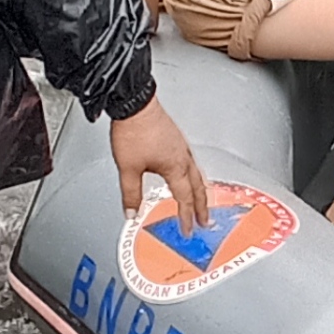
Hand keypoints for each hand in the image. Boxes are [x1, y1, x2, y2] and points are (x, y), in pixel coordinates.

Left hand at [110, 100, 210, 229]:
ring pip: (197, 173)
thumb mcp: (128, 168)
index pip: (184, 198)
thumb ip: (131, 194)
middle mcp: (182, 157)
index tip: (187, 229)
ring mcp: (181, 146)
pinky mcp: (176, 138)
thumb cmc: (134, 131)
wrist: (134, 104)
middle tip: (205, 221)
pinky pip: (191, 161)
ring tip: (202, 200)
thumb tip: (131, 212)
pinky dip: (194, 174)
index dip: (186, 217)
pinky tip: (187, 172)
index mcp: (175, 167)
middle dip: (201, 207)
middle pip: (198, 188)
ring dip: (201, 190)